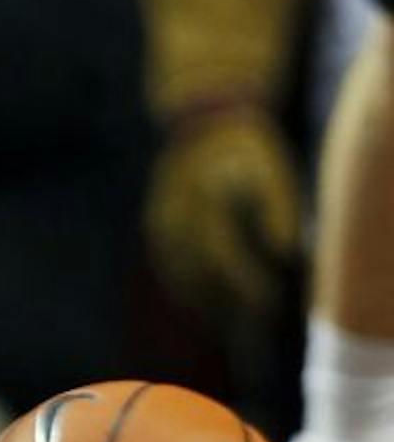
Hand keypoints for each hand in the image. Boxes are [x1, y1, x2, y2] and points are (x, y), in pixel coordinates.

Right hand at [146, 106, 302, 326]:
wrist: (203, 121)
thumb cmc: (247, 148)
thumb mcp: (271, 169)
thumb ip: (280, 208)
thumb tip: (286, 250)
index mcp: (203, 196)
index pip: (223, 254)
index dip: (247, 283)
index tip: (272, 302)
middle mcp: (175, 210)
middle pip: (198, 270)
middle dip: (228, 300)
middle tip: (257, 320)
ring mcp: (160, 217)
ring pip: (177, 271)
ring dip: (202, 299)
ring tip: (231, 320)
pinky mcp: (154, 222)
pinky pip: (167, 262)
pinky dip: (184, 285)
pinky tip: (203, 301)